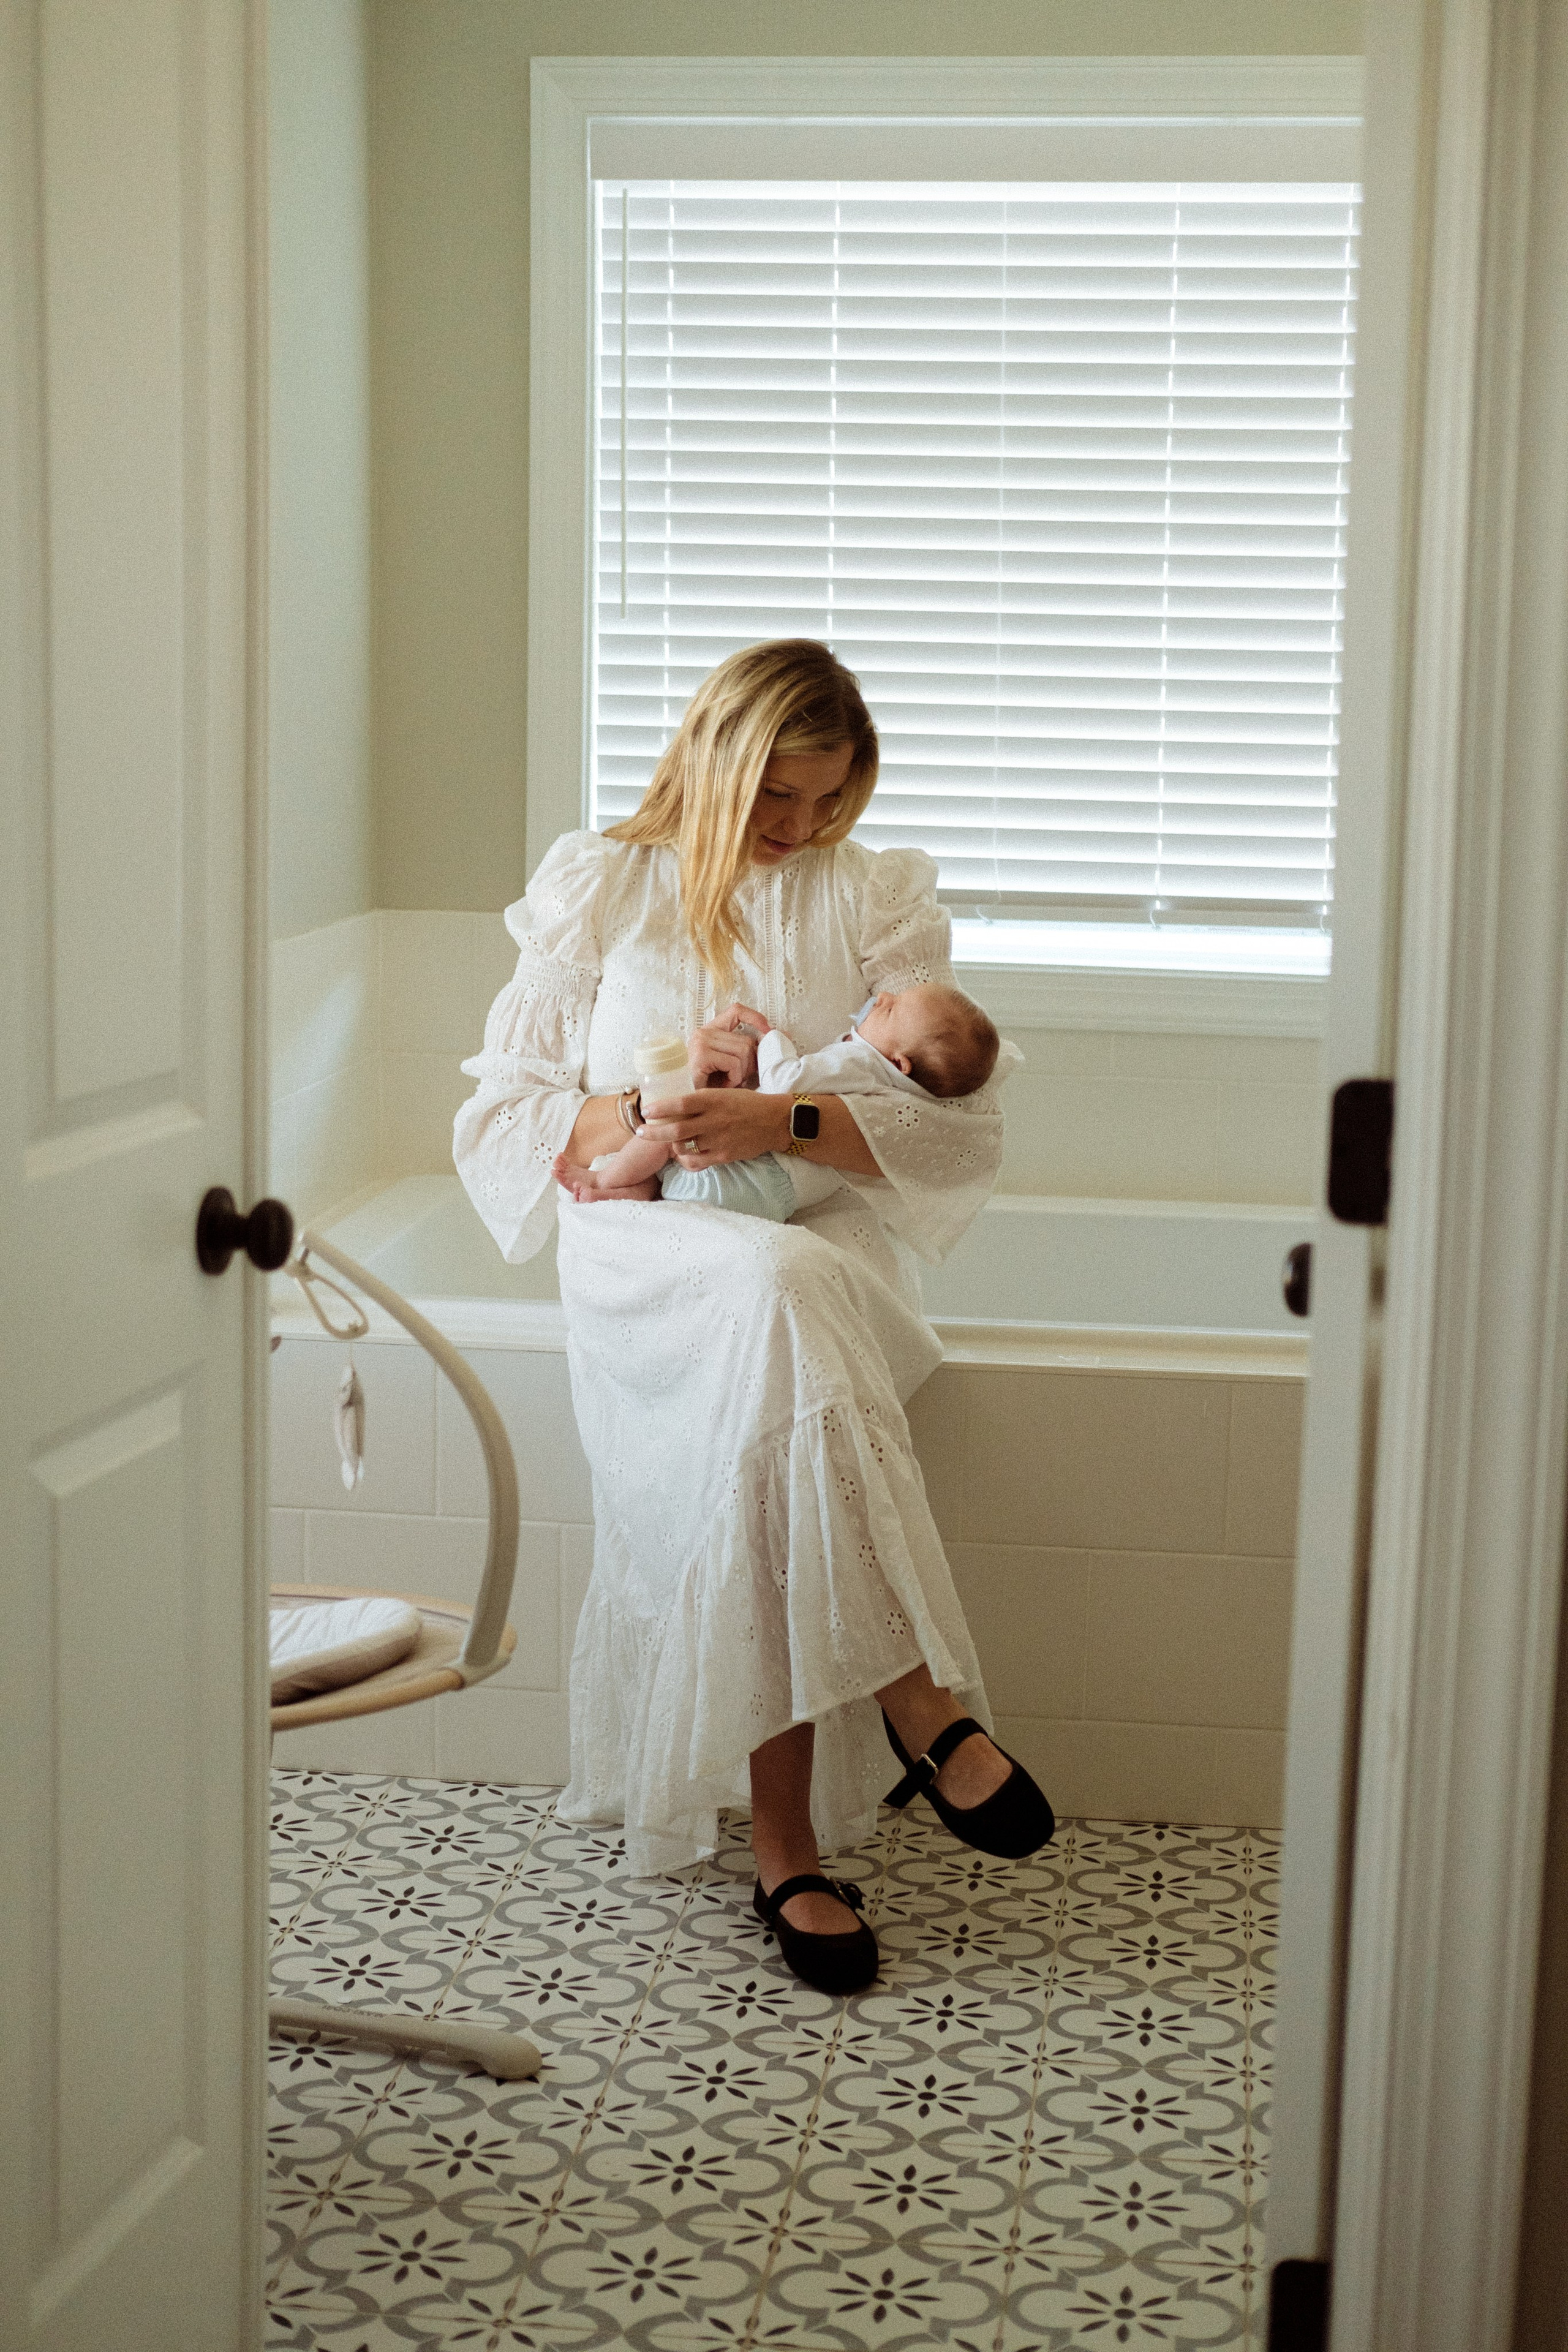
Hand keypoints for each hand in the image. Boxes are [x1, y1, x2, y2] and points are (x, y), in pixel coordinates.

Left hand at [640, 1088, 787, 1169]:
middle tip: (640, 1132)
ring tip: (667, 1143)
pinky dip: (685, 1159)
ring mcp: (719, 1140)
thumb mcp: (723, 1094)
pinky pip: (696, 1161)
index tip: (647, 1111)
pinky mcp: (724, 1155)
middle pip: (676, 1129)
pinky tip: (683, 1155)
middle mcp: (714, 1120)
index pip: (681, 1103)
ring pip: (684, 1147)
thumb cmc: (746, 1104)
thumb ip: (701, 1100)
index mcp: (713, 1100)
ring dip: (671, 1146)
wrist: (773, 1121)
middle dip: (654, 1132)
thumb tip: (674, 1105)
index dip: (661, 1108)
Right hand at [688, 1003, 770, 1089]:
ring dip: (742, 1073)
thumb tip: (773, 1038)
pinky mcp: (701, 1055)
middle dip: (749, 1064)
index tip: (768, 1031)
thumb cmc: (709, 1085)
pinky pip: (734, 1064)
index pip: (736, 1011)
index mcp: (711, 1031)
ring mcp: (701, 1042)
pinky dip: (735, 1078)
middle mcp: (704, 1032)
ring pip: (743, 1051)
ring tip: (729, 1082)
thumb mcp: (730, 1064)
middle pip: (746, 1041)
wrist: (688, 1100)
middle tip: (738, 1077)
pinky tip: (724, 1085)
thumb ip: (746, 1050)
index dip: (755, 1018)